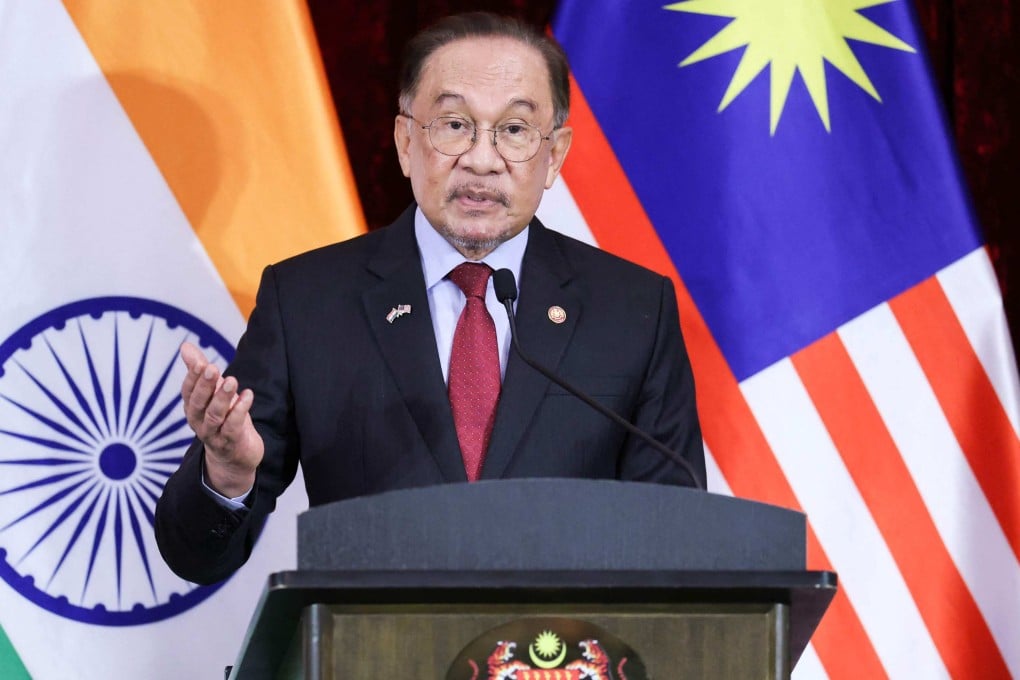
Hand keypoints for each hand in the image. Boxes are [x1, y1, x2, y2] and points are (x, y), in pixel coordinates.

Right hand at [179, 341, 263, 496]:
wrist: (234, 457)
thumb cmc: (223, 419)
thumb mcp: (213, 393)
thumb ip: (200, 370)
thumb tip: (185, 346)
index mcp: (193, 408)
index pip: (188, 391)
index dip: (193, 377)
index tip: (201, 362)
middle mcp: (199, 421)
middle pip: (199, 403)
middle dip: (205, 385)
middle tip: (214, 368)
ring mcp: (214, 434)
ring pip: (215, 415)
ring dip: (222, 398)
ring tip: (232, 381)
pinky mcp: (231, 442)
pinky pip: (233, 426)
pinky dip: (240, 410)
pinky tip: (248, 395)